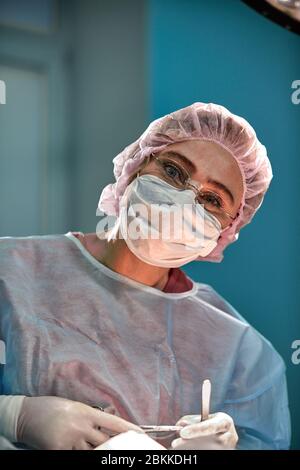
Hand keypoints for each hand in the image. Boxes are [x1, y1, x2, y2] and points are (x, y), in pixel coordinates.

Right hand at [16, 396, 143, 449]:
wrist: (27, 413)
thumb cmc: (52, 408)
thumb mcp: (75, 407)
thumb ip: (91, 417)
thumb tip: (108, 426)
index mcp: (86, 412)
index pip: (114, 423)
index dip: (130, 429)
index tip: (142, 434)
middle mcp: (80, 425)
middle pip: (105, 442)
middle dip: (111, 446)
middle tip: (119, 449)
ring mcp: (70, 439)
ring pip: (90, 452)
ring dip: (92, 451)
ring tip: (88, 444)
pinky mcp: (58, 449)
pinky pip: (74, 456)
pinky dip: (76, 453)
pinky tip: (74, 448)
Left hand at [171, 412, 237, 449]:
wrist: (225, 434)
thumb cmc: (213, 424)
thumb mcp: (206, 418)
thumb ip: (193, 420)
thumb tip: (180, 424)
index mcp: (225, 421)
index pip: (210, 426)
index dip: (196, 429)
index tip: (182, 432)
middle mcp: (229, 435)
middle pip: (209, 440)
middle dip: (190, 441)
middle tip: (176, 442)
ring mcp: (228, 447)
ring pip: (208, 448)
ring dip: (191, 447)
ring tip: (178, 445)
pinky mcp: (224, 452)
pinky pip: (207, 451)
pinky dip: (195, 449)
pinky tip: (185, 448)